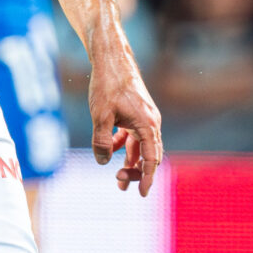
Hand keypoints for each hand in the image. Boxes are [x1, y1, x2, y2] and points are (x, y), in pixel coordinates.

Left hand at [86, 38, 163, 195]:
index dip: (147, 177)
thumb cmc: (107, 85)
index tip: (142, 194)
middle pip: (149, 155)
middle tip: (119, 184)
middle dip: (137, 172)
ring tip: (118, 178)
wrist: (111, 58)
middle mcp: (151, 122)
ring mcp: (145, 117)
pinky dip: (125, 145)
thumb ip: (101, 142)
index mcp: (147, 124)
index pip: (151, 158)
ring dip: (131, 161)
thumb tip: (104, 162)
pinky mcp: (137, 112)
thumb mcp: (100, 116)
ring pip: (141, 146)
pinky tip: (111, 149)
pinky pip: (134, 136)